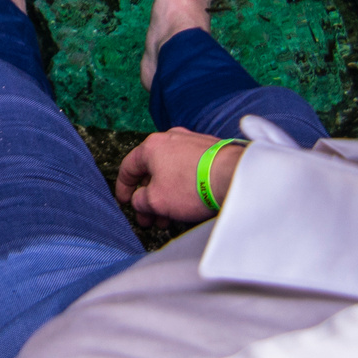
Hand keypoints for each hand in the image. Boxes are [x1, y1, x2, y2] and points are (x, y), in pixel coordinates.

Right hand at [114, 129, 243, 227]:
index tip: (125, 203)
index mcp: (152, 146)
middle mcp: (171, 139)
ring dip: (166, 195)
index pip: (128, 167)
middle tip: (150, 218)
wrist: (233, 176)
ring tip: (169, 218)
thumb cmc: (190, 187)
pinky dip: (183, 186)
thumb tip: (140, 200)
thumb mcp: (155, 201)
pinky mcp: (210, 149)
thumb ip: (140, 201)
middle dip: (148, 198)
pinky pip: (188, 169)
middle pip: (152, 171)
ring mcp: (192, 142)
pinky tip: (187, 204)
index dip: (123, 188)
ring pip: (171, 171)